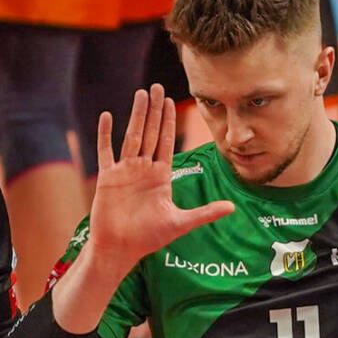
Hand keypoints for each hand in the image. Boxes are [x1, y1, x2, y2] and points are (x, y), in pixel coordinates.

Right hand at [88, 83, 234, 272]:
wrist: (120, 249)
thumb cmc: (148, 238)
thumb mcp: (180, 223)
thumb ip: (205, 213)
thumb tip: (233, 207)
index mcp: (160, 176)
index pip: (166, 142)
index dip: (169, 121)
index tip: (172, 101)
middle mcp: (143, 169)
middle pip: (150, 133)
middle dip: (154, 110)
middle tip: (157, 87)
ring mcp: (124, 171)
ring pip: (131, 136)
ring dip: (136, 115)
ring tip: (141, 94)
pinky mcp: (107, 178)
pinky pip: (106, 151)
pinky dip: (105, 134)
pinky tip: (107, 116)